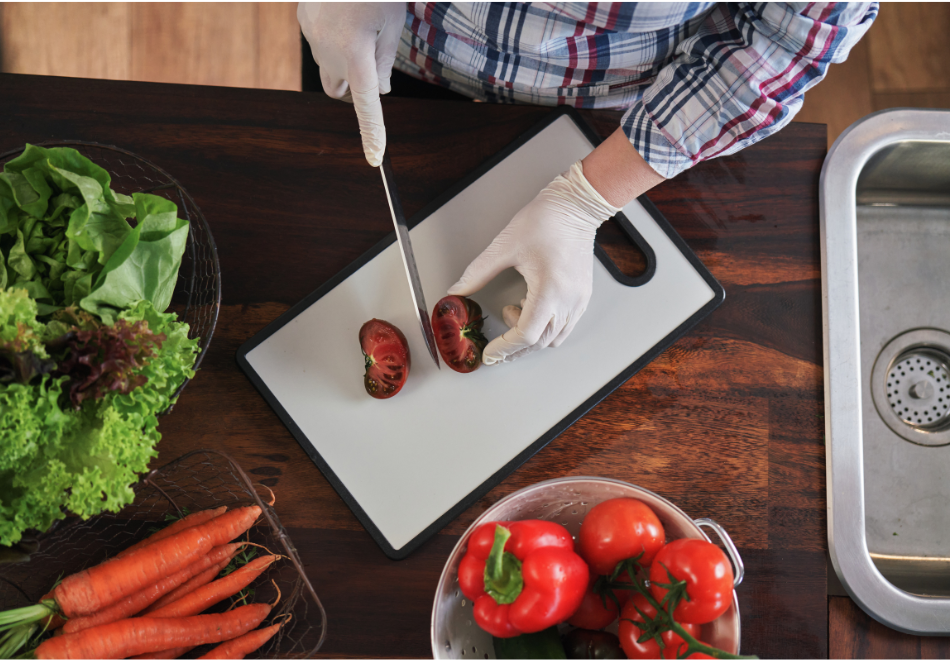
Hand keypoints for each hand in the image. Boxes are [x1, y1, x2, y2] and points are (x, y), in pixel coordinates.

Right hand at [298, 2, 404, 165]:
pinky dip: (332, 37)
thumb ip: (384, 61)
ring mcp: (312, 36)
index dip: (372, 133)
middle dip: (354, 84)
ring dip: (344, 60)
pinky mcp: (303, 20)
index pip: (366, 105)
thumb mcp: (391, 24)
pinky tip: (344, 12)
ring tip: (359, 24)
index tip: (375, 158)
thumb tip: (379, 90)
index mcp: (356, 54)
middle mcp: (329, 51)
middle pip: (341, 88)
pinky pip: (320, 42)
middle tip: (371, 55)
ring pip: (328, 66)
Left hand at [448, 161, 621, 364]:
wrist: (576, 206)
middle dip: (514, 350)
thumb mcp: (504, 246)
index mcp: (549, 290)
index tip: (490, 354)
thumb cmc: (546, 221)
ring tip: (514, 313)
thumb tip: (458, 290)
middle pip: (539, 343)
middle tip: (495, 350)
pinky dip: (545, 326)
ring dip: (531, 337)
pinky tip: (531, 307)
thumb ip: (478, 273)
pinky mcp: (582, 296)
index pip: (525, 335)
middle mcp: (568, 301)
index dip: (505, 348)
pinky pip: (565, 325)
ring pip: (554, 338)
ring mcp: (578, 300)